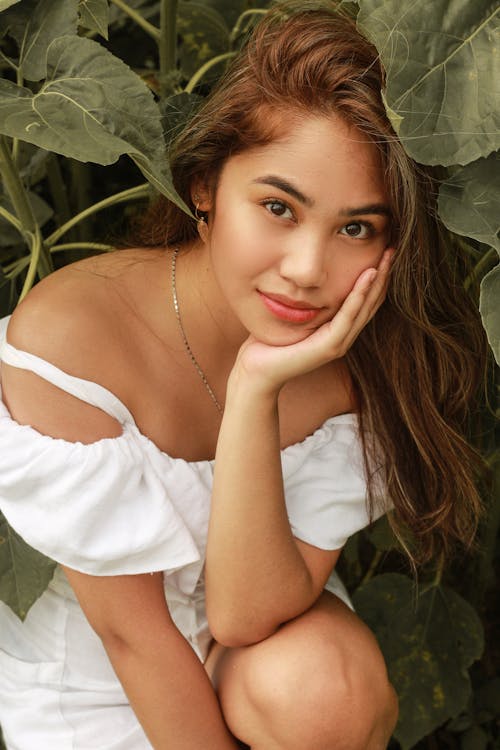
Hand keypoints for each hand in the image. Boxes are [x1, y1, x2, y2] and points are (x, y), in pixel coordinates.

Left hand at [230, 249, 393, 394]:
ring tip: (388, 257)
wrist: (257, 370)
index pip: (365, 300)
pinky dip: (359, 294)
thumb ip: (306, 298)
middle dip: (384, 274)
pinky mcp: (330, 346)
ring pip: (366, 307)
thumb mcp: (293, 313)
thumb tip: (305, 273)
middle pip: (372, 301)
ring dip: (379, 280)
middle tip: (395, 248)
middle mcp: (344, 336)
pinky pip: (348, 316)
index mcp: (338, 329)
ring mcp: (339, 343)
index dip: (377, 276)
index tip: (384, 251)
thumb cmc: (270, 341)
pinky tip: (368, 275)